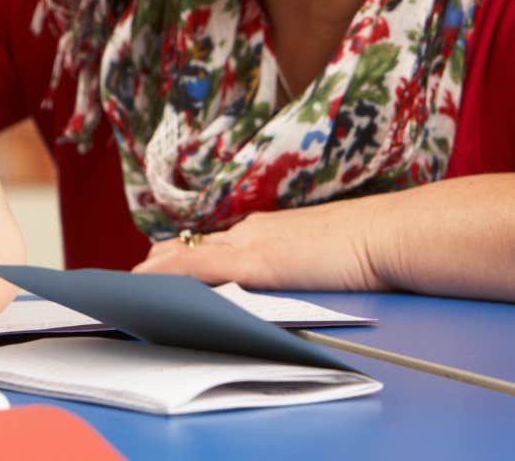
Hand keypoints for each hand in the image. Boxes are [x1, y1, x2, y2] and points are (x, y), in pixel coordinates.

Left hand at [131, 197, 389, 291]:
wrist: (388, 234)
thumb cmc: (371, 246)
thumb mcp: (324, 255)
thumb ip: (298, 264)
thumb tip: (286, 279)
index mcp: (269, 230)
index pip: (215, 242)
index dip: (183, 254)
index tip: (158, 262)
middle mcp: (253, 231)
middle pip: (192, 246)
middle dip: (160, 262)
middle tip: (130, 276)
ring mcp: (252, 244)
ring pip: (188, 256)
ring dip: (156, 271)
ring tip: (126, 283)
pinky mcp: (257, 261)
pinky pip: (200, 268)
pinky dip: (170, 277)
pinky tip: (148, 285)